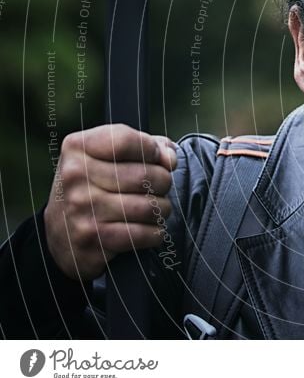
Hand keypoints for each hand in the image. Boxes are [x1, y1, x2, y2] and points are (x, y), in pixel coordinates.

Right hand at [43, 124, 177, 280]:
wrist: (60, 234)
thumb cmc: (93, 187)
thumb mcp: (109, 156)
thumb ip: (146, 146)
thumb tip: (170, 158)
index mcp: (78, 147)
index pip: (128, 140)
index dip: (152, 149)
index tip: (156, 159)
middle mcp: (76, 175)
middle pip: (146, 174)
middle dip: (163, 182)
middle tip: (157, 188)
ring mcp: (82, 207)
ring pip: (150, 206)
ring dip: (161, 209)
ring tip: (152, 208)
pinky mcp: (92, 237)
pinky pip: (145, 233)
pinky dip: (155, 232)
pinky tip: (146, 228)